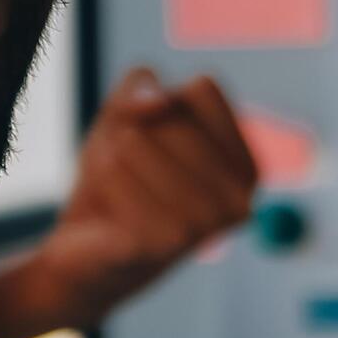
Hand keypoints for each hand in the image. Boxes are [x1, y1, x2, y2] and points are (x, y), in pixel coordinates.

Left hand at [27, 69, 256, 328]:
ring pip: (136, 139)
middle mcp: (242, 199)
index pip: (205, 91)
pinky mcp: (166, 241)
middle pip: (169, 114)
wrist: (89, 250)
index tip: (160, 139)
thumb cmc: (120, 177)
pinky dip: (100, 180)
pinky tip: (112, 210)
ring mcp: (208, 224)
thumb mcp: (128, 114)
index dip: (166, 101)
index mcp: (248, 167)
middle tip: (133, 171)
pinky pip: (113, 171)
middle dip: (134, 129)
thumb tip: (160, 104)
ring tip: (121, 189)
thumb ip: (143, 87)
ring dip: (112, 156)